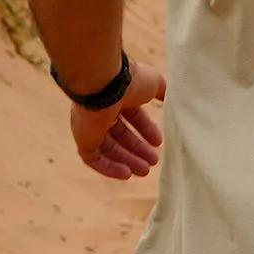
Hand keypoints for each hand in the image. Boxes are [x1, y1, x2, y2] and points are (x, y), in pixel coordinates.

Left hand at [68, 59, 166, 179]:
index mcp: (118, 95)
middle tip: (153, 162)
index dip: (146, 130)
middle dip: (137, 149)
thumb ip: (163, 92)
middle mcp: (102, 110)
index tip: (159, 142)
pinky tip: (126, 174)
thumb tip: (171, 99)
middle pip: (121, 135)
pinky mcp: (82, 138)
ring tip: (145, 171)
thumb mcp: (155, 83)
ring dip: (127, 161)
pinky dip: (109, 168)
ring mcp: (90, 125)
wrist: (104, 83)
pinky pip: (93, 158)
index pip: (132, 116)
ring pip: (109, 149)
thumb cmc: (131, 80)